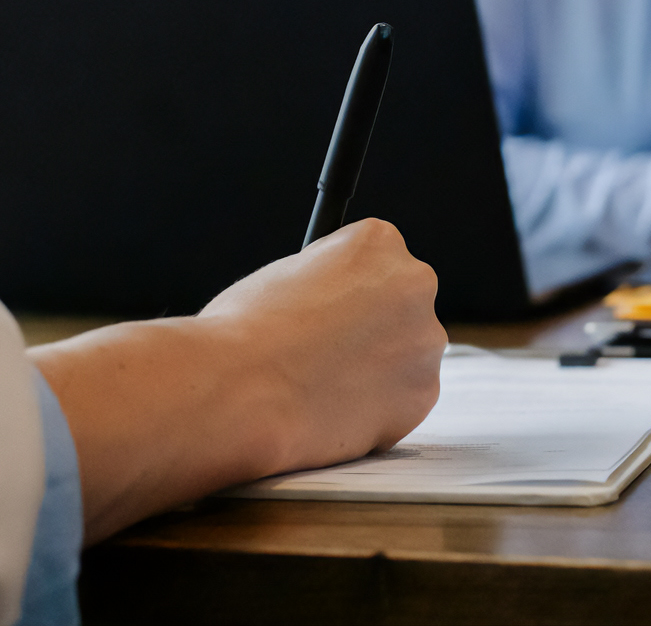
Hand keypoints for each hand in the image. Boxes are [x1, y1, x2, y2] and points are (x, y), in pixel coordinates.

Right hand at [32, 218, 443, 543]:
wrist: (228, 394)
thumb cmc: (226, 335)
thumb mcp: (270, 282)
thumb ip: (313, 286)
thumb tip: (310, 300)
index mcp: (377, 239)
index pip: (375, 261)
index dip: (337, 296)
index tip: (313, 320)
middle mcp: (417, 282)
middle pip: (400, 305)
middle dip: (367, 329)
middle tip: (312, 357)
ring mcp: (424, 341)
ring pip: (404, 354)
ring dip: (371, 370)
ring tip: (311, 386)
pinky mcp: (419, 396)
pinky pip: (401, 400)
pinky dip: (371, 409)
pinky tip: (326, 412)